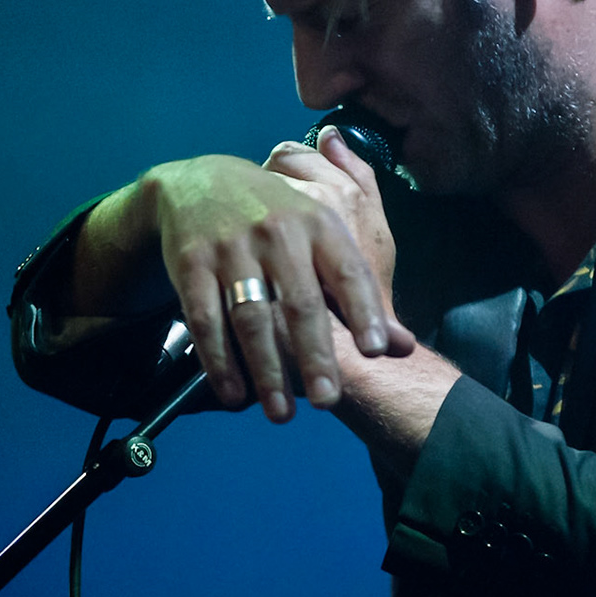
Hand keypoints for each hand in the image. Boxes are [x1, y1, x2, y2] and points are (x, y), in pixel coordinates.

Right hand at [140, 142, 412, 421]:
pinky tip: (235, 395)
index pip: (348, 271)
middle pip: (299, 302)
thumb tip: (403, 347)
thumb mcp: (321, 237)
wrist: (201, 181)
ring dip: (268, 371)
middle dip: (315, 356)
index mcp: (319, 224)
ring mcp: (232, 246)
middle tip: (329, 401)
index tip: (375, 352)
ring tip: (283, 415)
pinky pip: (206, 319)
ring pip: (251, 318)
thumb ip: (360, 291)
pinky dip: (220, 361)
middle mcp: (278, 232)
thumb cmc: (277, 219)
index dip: (363, 310)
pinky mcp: (192, 263)